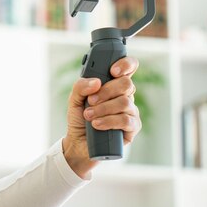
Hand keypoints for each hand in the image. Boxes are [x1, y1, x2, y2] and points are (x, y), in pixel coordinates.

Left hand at [62, 56, 140, 177]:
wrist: (79, 141)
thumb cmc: (79, 117)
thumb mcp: (74, 99)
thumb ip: (81, 86)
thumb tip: (96, 82)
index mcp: (113, 84)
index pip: (128, 67)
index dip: (125, 65)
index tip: (112, 71)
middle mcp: (125, 95)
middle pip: (126, 84)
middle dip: (106, 91)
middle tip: (90, 101)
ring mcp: (130, 111)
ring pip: (125, 102)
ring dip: (103, 109)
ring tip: (89, 116)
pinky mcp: (132, 127)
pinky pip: (126, 120)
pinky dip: (109, 121)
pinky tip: (97, 124)